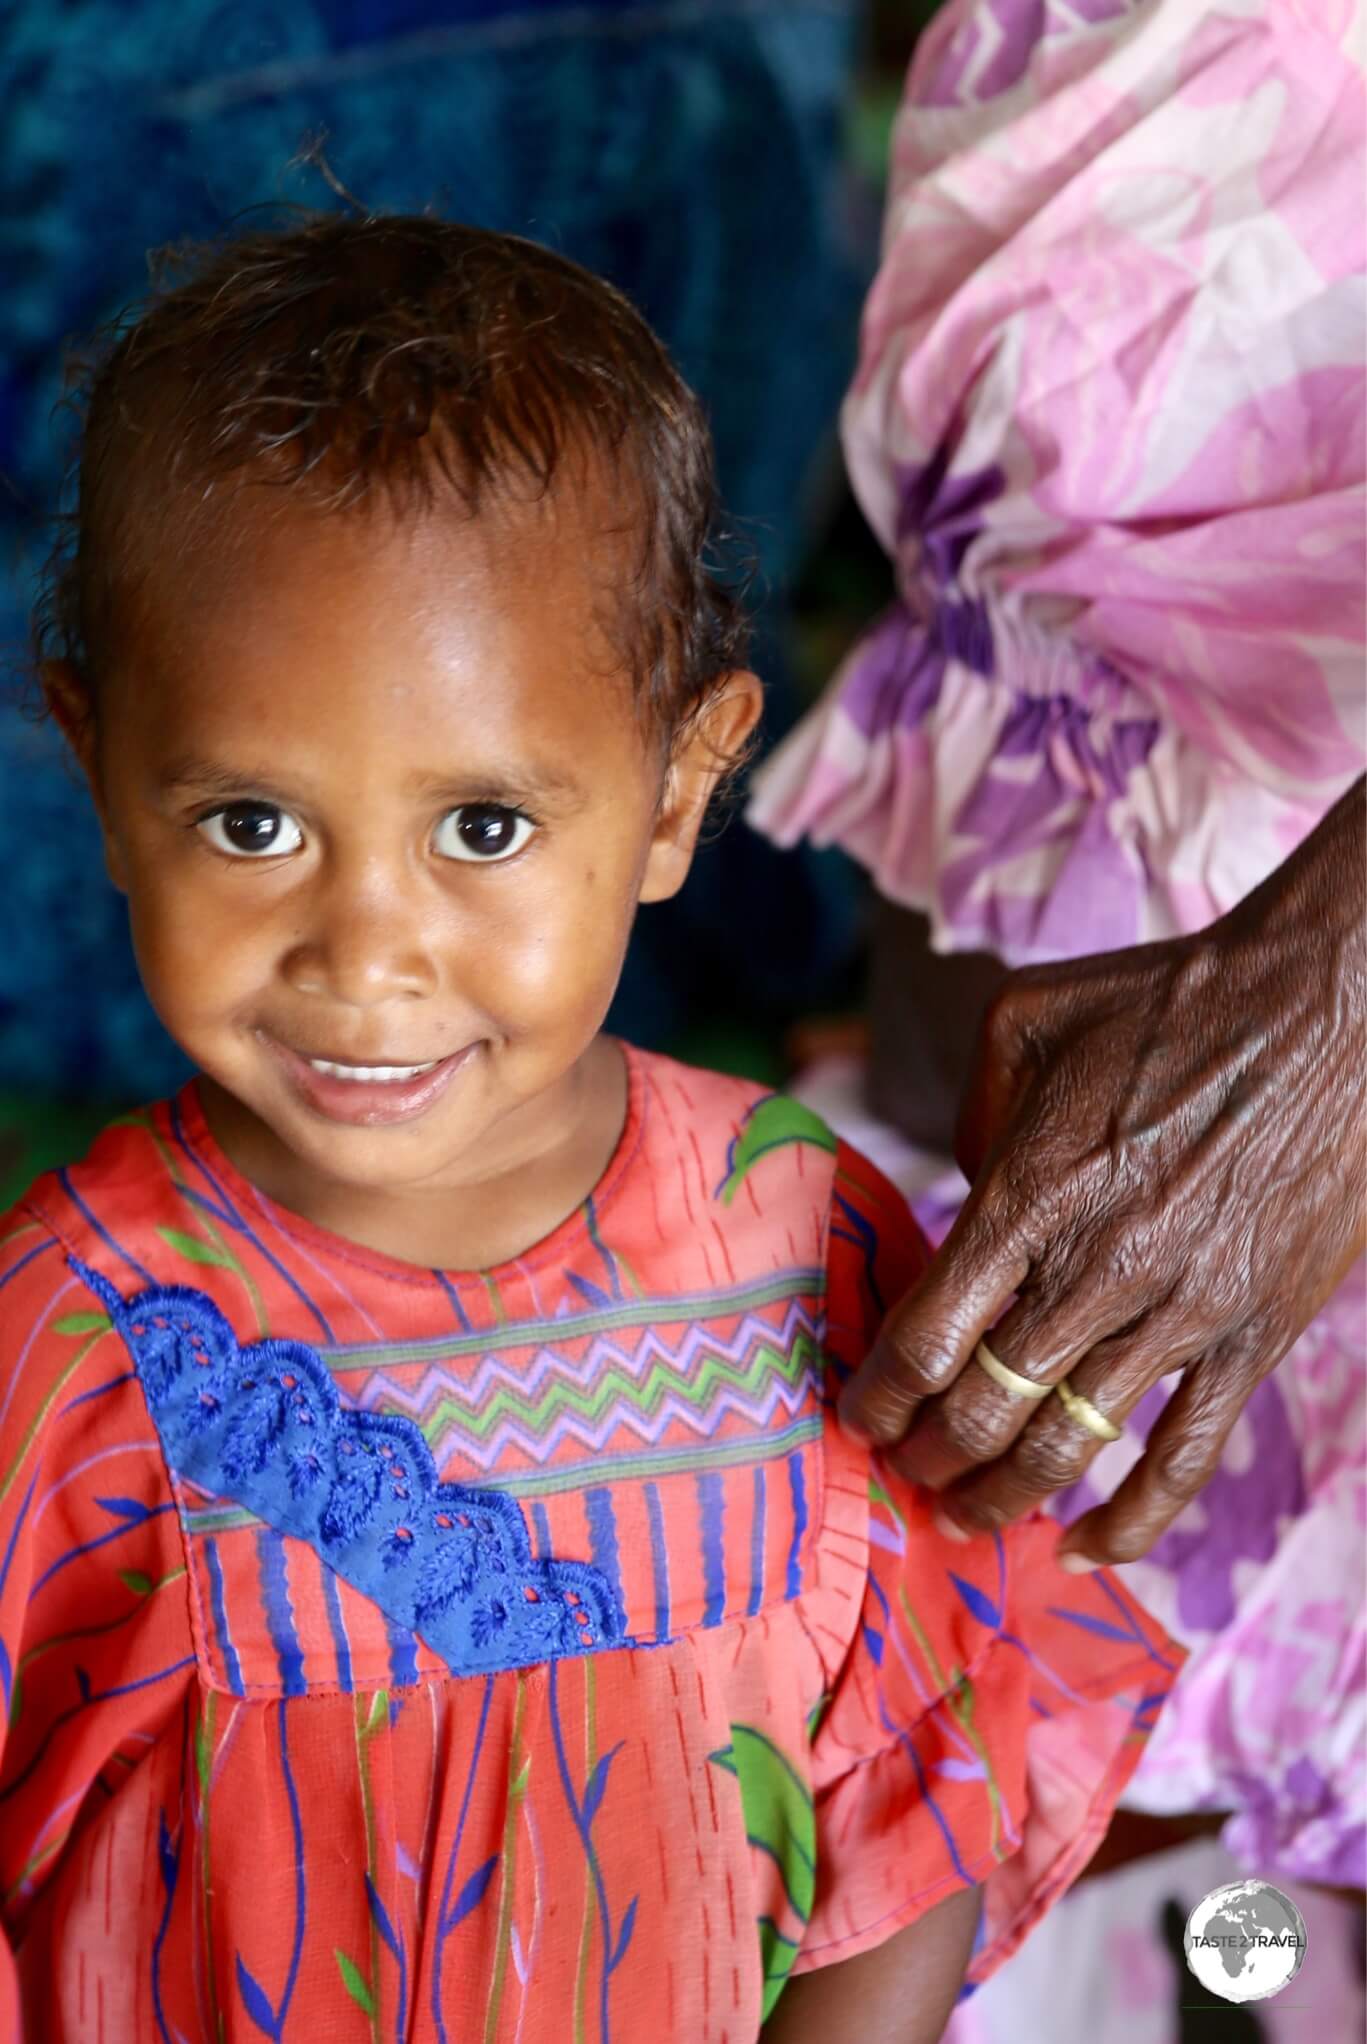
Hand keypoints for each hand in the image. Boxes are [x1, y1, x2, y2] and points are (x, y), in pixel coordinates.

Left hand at [839, 777, 1366, 1565]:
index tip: (858, 1416)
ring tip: (965, 1515)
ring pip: (1068, 1444)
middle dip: (925, 1455)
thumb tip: (958, 1192)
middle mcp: (1097, 1267)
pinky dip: (1133, 1520)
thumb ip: (967, 1115)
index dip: (881, 1394)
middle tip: (900, 1470)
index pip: (928, 1336)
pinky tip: (1086, 1545)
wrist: (1326, 1008)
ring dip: (1004, 1496)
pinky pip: (1185, 1456)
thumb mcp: (1023, 1019)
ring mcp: (1180, 1312)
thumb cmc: (1166, 1000)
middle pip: (984, 1407)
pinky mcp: (1251, 1334)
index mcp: (1030, 1191)